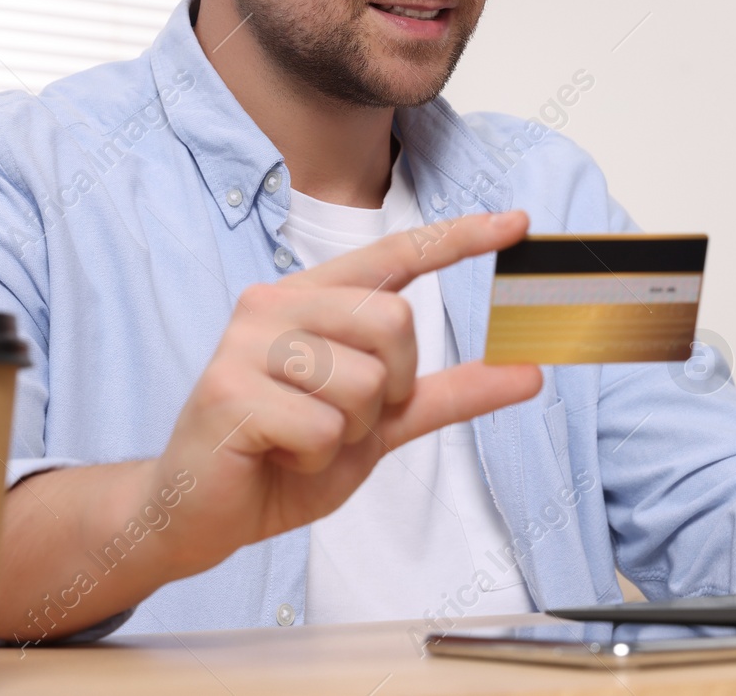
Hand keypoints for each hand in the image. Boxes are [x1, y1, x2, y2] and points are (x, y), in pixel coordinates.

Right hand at [147, 209, 542, 579]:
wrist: (206, 513)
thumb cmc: (286, 455)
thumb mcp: (380, 423)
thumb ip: (447, 393)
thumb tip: (528, 372)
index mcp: (312, 297)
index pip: (395, 254)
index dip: (458, 238)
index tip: (519, 222)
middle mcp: (276, 302)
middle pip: (394, 321)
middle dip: (393, 386)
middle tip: (349, 419)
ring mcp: (247, 343)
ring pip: (362, 381)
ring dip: (348, 432)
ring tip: (302, 439)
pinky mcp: (227, 390)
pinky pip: (321, 428)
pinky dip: (314, 457)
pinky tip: (277, 455)